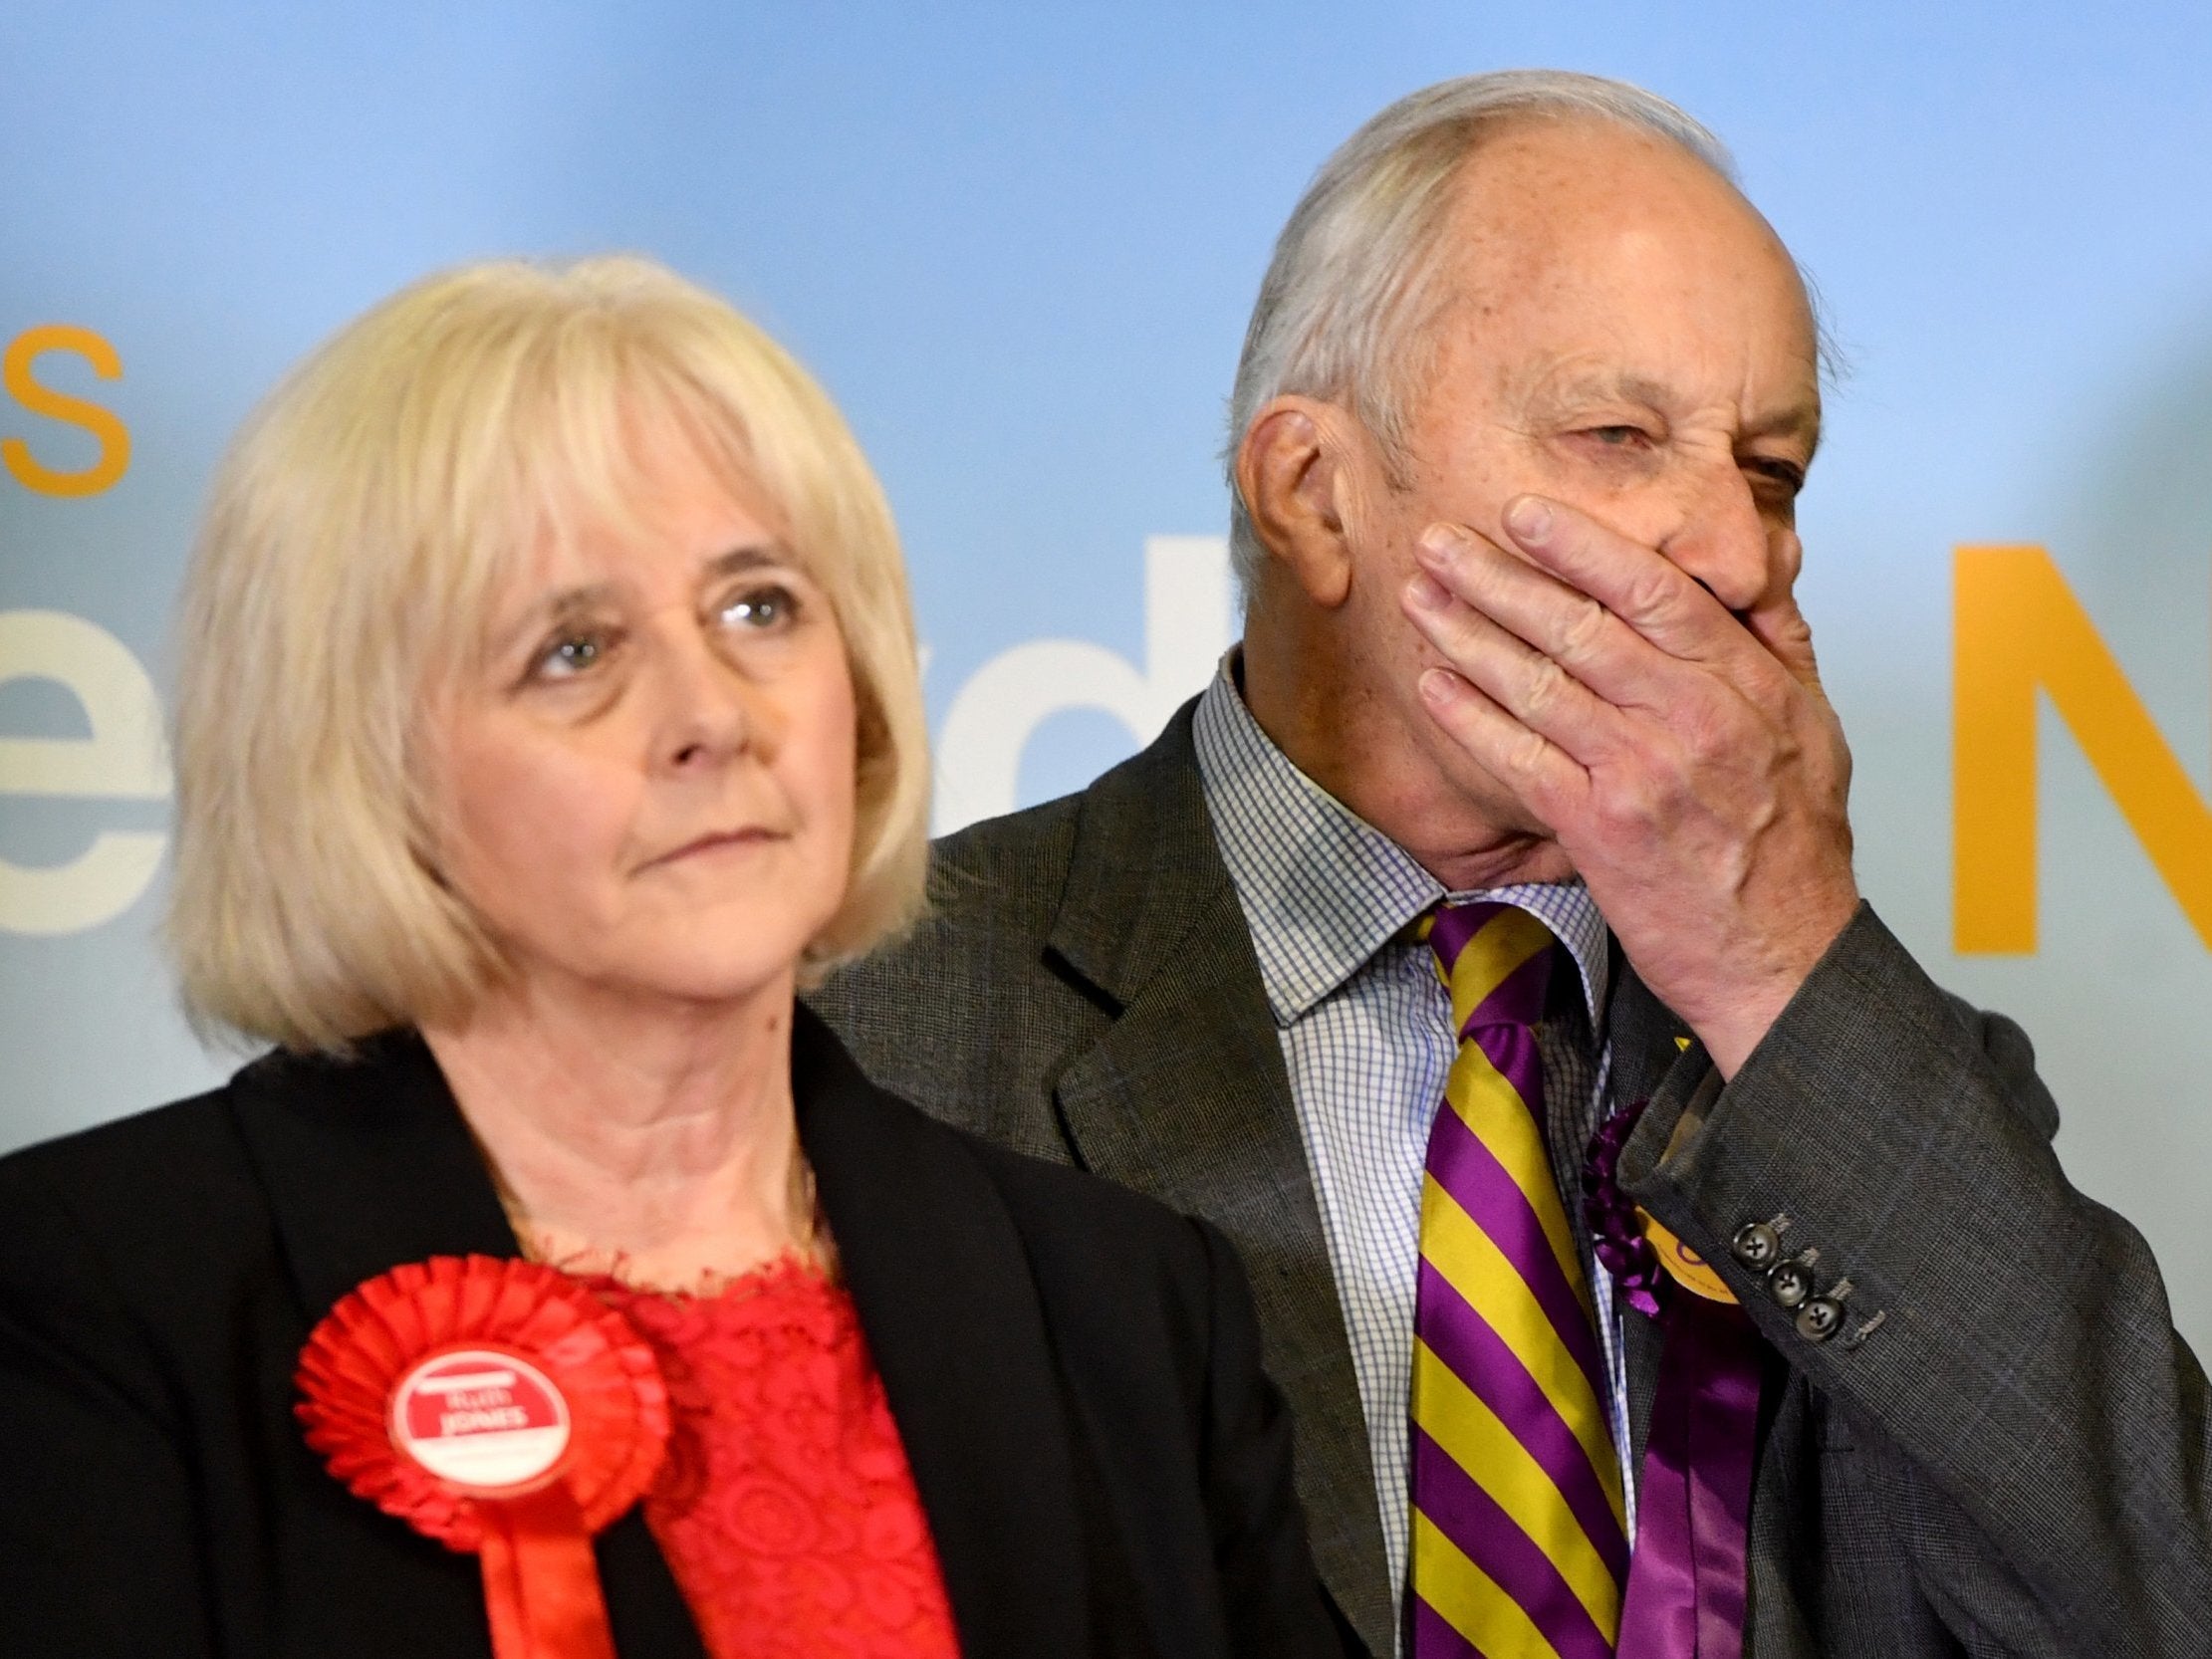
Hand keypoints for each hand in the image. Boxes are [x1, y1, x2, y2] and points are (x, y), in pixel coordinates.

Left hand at [1400, 495, 1859, 1076]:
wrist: (1785, 956)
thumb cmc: (1795, 844)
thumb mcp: (1816, 723)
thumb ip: (1780, 635)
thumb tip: (1773, 553)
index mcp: (1740, 682)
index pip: (1651, 588)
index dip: (1579, 545)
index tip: (1522, 513)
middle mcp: (1688, 718)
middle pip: (1578, 625)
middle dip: (1497, 578)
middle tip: (1438, 541)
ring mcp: (1639, 773)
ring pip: (1538, 684)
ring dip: (1466, 635)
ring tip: (1418, 599)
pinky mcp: (1599, 830)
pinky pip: (1519, 759)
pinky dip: (1470, 719)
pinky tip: (1432, 685)